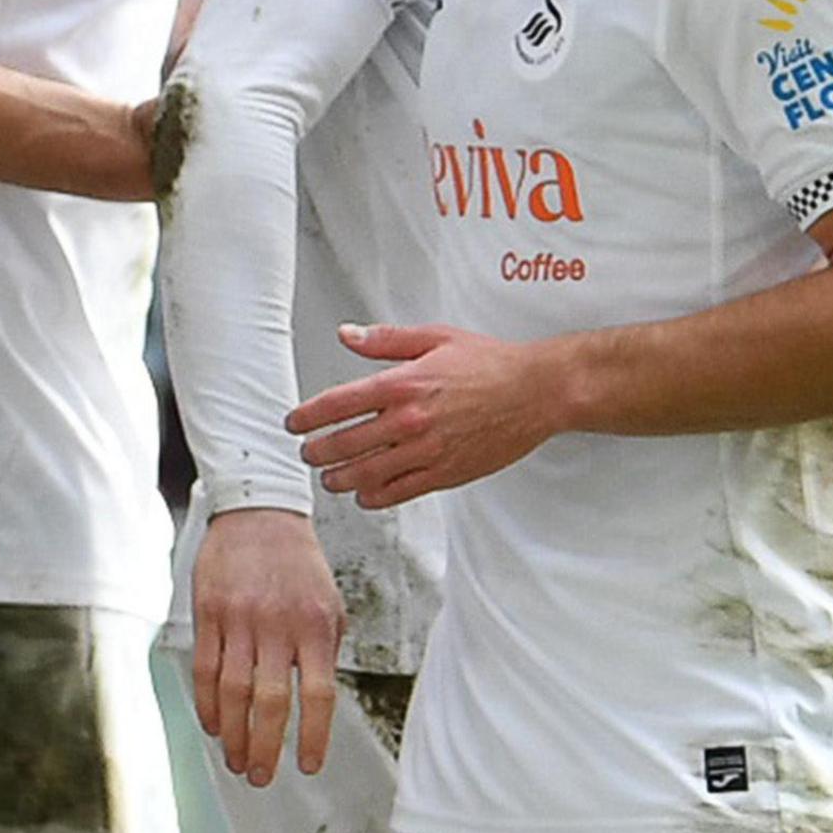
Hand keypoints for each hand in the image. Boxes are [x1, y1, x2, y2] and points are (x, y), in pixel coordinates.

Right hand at [189, 507, 345, 784]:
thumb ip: (325, 651)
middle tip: (260, 777)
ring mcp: (240, 619)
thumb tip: (318, 706)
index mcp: (315, 626)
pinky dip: (207, 703)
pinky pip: (205, 668)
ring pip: (233, 691)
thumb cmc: (298, 566)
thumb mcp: (330, 605)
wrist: (258, 513)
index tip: (306, 766)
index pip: (317, 694)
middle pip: (270, 701)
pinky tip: (212, 725)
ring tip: (235, 760)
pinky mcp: (209, 612)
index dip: (312, 736)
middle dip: (264, 747)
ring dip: (233, 733)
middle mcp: (277, 625)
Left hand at [289, 323, 572, 509]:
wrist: (537, 392)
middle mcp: (409, 421)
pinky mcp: (445, 474)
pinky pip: (398, 493)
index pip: (336, 405)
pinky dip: (374, 497)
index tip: (295, 423)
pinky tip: (365, 493)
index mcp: (402, 384)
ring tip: (329, 477)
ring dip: (339, 478)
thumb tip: (347, 334)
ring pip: (365, 475)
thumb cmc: (491, 363)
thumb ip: (385, 340)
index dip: (307, 417)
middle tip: (308, 452)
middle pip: (344, 444)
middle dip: (317, 451)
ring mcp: (427, 451)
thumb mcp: (435, 338)